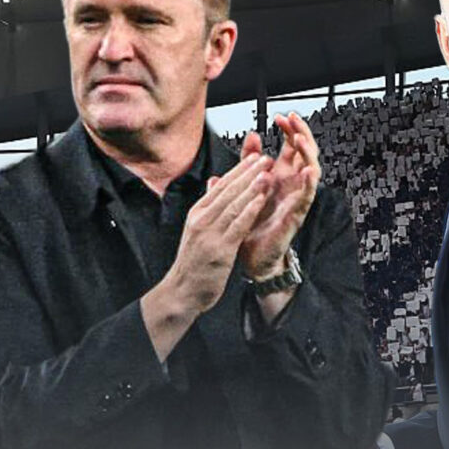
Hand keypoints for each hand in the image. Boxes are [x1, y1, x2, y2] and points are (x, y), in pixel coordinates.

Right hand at [164, 153, 272, 312]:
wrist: (182, 291)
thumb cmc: (193, 262)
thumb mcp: (196, 229)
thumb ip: (207, 205)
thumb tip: (213, 181)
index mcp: (197, 213)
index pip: (220, 185)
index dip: (239, 170)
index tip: (254, 157)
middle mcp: (201, 219)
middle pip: (228, 190)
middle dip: (247, 172)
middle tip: (264, 158)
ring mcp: (209, 234)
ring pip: (233, 204)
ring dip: (251, 186)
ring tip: (266, 172)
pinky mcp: (219, 249)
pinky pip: (237, 225)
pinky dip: (250, 210)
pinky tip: (261, 199)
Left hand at [210, 112, 321, 280]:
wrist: (251, 255)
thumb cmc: (251, 222)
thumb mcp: (246, 186)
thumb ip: (248, 163)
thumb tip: (252, 137)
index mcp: (281, 175)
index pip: (292, 146)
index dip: (290, 130)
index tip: (281, 117)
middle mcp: (292, 184)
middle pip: (306, 152)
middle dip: (302, 133)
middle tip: (292, 120)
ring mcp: (297, 198)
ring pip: (312, 170)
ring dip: (308, 153)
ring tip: (300, 140)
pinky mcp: (296, 214)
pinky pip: (307, 196)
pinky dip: (309, 183)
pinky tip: (308, 171)